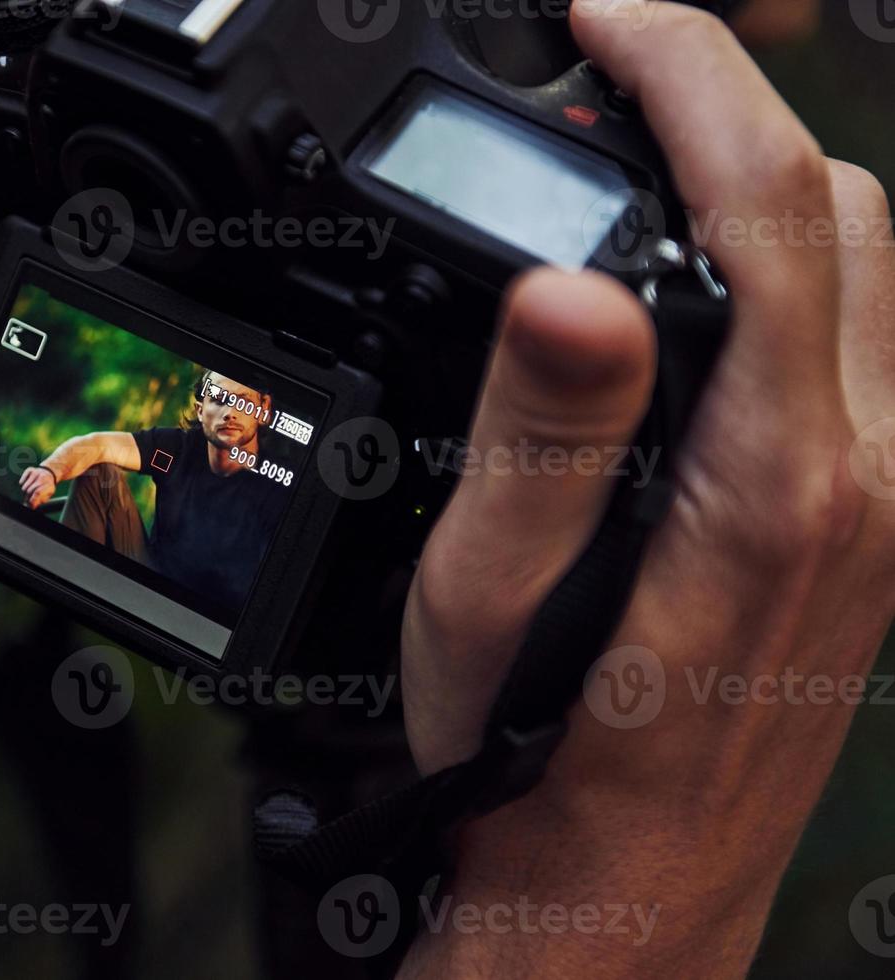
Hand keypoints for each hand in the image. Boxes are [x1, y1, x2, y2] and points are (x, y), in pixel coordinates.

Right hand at [20, 467, 57, 509]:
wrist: (49, 473)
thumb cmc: (47, 486)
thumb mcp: (47, 495)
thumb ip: (39, 501)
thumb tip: (31, 506)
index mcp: (48, 485)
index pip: (38, 493)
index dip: (32, 500)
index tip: (30, 505)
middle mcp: (42, 477)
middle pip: (30, 490)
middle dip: (28, 497)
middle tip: (28, 499)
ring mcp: (36, 473)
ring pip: (24, 487)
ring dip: (25, 492)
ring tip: (29, 492)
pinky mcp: (30, 470)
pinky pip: (22, 480)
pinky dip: (22, 483)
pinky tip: (27, 484)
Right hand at [399, 1, 894, 973]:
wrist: (618, 888)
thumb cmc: (541, 762)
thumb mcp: (489, 601)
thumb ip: (543, 437)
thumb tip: (570, 282)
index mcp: (769, 480)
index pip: (769, 204)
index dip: (686, 73)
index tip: (603, 18)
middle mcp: (865, 477)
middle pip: (852, 209)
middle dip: (735, 105)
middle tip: (612, 76)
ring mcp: (884, 502)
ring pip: (877, 269)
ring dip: (769, 182)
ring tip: (645, 159)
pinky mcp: (867, 525)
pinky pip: (866, 344)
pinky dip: (792, 267)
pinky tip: (697, 288)